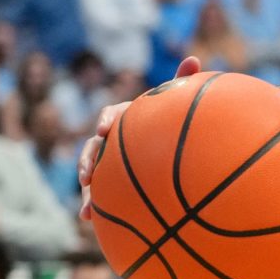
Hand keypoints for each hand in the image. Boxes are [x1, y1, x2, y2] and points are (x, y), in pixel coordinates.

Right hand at [78, 56, 201, 219]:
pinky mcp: (111, 183)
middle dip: (88, 161)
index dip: (107, 121)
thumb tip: (193, 58)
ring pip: (92, 175)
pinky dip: (92, 206)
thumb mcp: (176, 105)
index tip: (105, 130)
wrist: (171, 151)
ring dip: (86, 190)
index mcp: (126, 118)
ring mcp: (109, 162)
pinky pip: (98, 195)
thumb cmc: (171, 123)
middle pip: (93, 148)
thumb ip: (181, 83)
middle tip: (87, 174)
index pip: (112, 114)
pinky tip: (89, 220)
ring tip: (87, 207)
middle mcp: (113, 140)